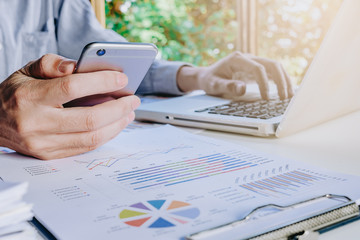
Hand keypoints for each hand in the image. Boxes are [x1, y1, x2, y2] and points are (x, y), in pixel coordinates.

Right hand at [0, 54, 139, 158]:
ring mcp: (42, 144)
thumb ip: (52, 64)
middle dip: (118, 109)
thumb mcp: (27, 71)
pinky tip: (115, 125)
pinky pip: (85, 147)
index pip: (71, 88)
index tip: (121, 78)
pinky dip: (105, 136)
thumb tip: (78, 66)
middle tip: (134, 99)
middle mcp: (35, 123)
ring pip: (90, 138)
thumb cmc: (15, 93)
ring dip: (117, 125)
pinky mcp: (49, 156)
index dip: (101, 82)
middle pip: (88, 119)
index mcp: (29, 97)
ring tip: (129, 113)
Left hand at [177, 51, 293, 99]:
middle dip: (280, 80)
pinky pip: (271, 72)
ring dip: (284, 80)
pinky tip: (285, 92)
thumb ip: (227, 86)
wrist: (206, 75)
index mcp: (237, 59)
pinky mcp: (256, 67)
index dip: (264, 83)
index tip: (266, 98)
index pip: (257, 68)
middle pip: (271, 64)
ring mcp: (253, 61)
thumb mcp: (214, 85)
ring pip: (275, 66)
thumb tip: (242, 89)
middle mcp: (248, 57)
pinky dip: (280, 80)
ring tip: (289, 96)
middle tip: (284, 97)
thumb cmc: (210, 80)